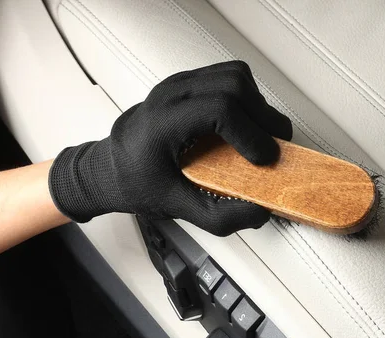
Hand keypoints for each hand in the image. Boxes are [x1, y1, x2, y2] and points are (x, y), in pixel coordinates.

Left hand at [48, 60, 291, 234]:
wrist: (110, 169)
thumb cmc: (135, 182)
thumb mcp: (177, 207)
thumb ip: (219, 215)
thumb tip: (258, 212)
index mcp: (164, 122)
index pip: (220, 108)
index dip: (251, 133)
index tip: (264, 158)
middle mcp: (170, 95)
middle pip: (233, 85)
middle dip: (263, 117)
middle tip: (273, 147)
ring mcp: (179, 85)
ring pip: (234, 75)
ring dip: (257, 105)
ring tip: (261, 135)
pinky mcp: (187, 84)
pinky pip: (227, 77)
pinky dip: (246, 98)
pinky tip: (246, 123)